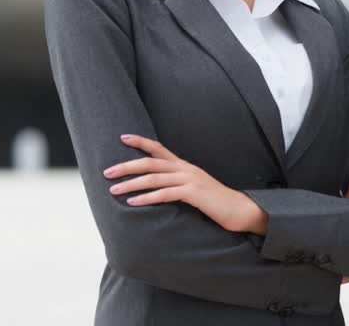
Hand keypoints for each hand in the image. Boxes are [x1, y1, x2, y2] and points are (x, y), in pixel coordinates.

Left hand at [105, 134, 267, 234]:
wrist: (241, 210)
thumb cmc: (216, 203)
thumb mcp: (195, 189)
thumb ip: (178, 185)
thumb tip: (159, 190)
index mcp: (185, 166)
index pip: (159, 149)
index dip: (140, 142)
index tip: (122, 137)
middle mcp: (186, 169)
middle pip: (150, 163)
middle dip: (126, 166)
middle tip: (107, 172)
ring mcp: (190, 180)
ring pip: (154, 178)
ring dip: (131, 184)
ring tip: (114, 190)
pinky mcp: (194, 193)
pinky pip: (165, 194)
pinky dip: (147, 198)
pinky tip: (133, 202)